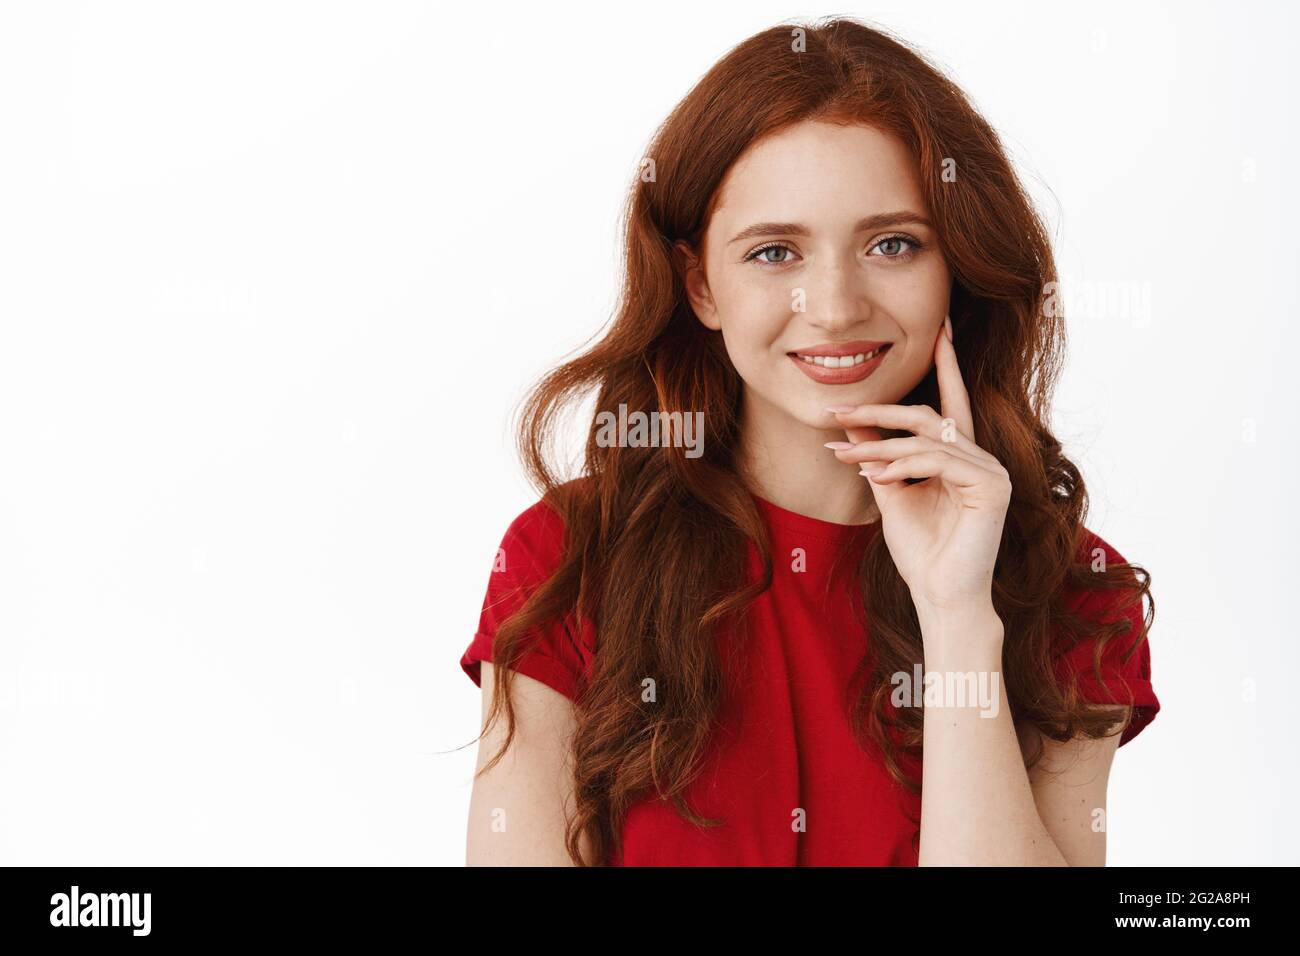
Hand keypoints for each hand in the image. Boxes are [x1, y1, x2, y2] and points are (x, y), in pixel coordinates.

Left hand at [825, 315, 1011, 616]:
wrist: (939, 595)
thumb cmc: (919, 550)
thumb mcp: (889, 490)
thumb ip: (876, 453)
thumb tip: (850, 418)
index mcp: (961, 457)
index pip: (953, 402)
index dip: (948, 364)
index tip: (941, 328)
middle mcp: (981, 457)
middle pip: (929, 415)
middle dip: (880, 410)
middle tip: (837, 411)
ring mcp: (992, 470)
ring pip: (927, 439)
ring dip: (879, 445)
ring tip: (845, 456)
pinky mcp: (993, 486)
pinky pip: (939, 460)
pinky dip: (903, 464)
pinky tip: (877, 476)